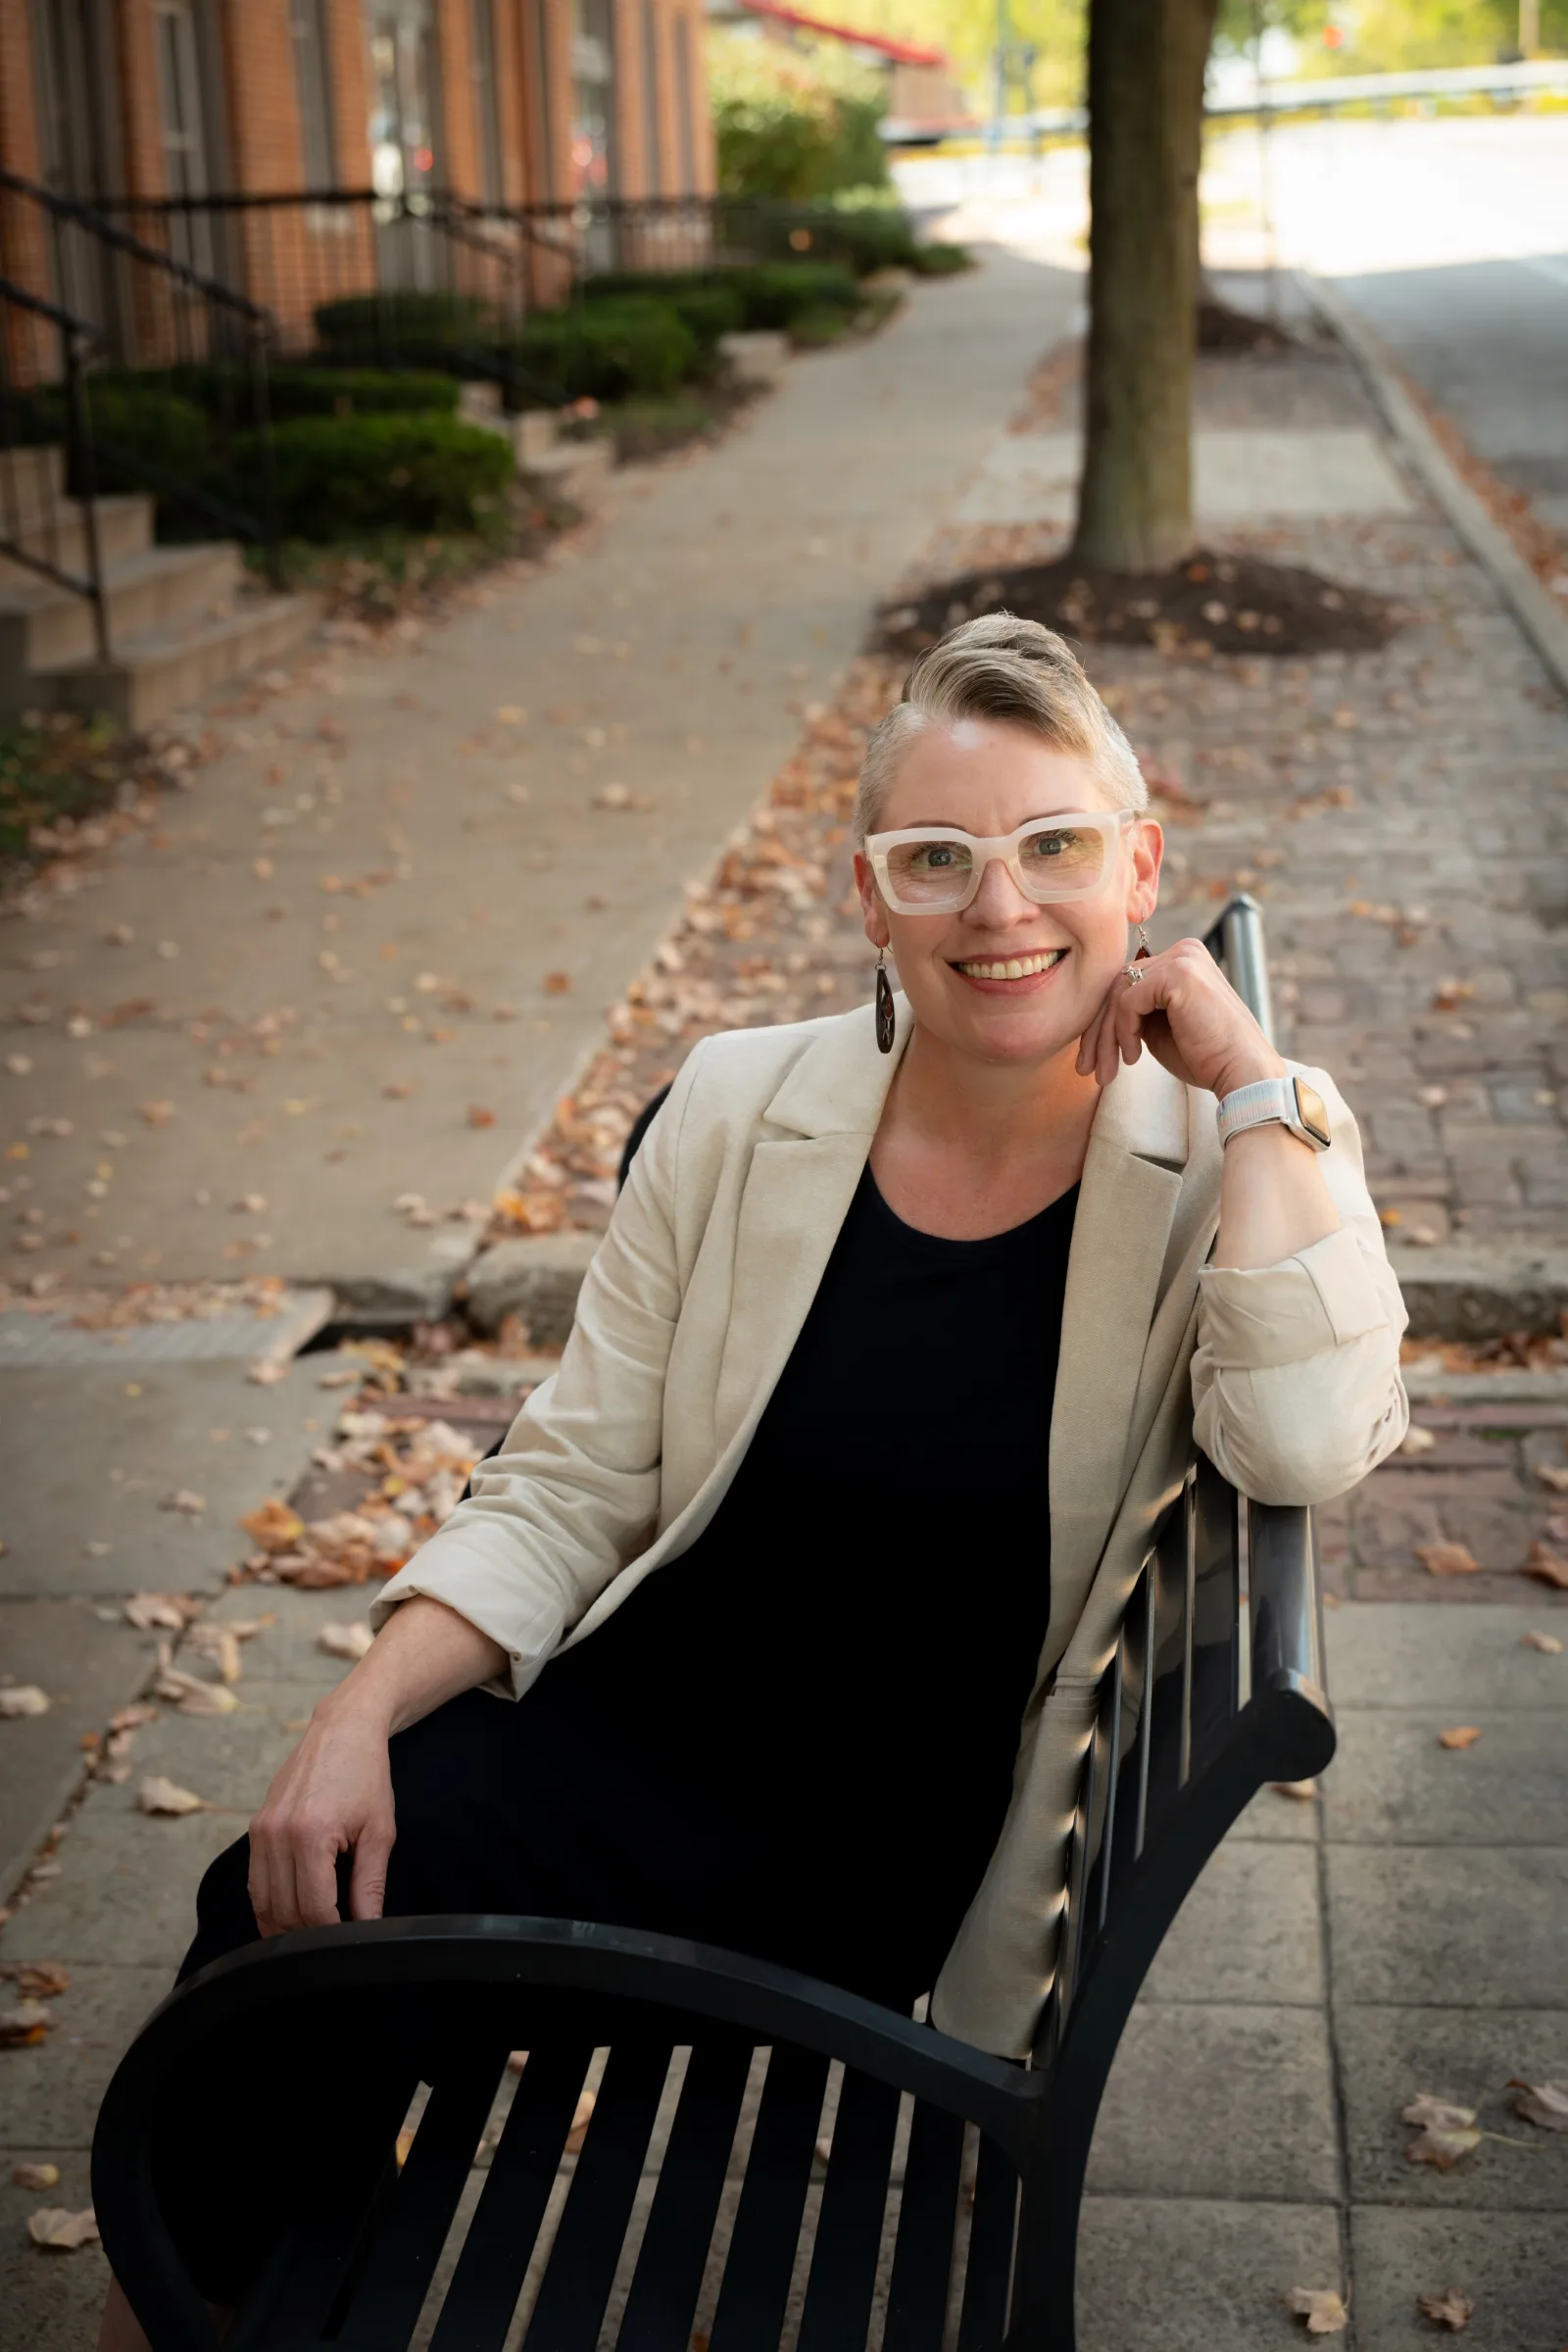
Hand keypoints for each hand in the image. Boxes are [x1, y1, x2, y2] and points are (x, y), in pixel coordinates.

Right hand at [247, 1690, 395, 1935]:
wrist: (342, 1730)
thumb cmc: (366, 1776)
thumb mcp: (379, 1832)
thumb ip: (370, 1884)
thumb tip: (368, 1928)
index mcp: (311, 1834)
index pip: (314, 1909)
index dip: (333, 1934)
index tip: (350, 1941)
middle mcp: (277, 1834)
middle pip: (284, 1911)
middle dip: (308, 1935)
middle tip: (334, 1942)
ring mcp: (260, 1831)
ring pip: (262, 1903)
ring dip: (284, 1926)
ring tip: (313, 1934)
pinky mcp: (255, 1828)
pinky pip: (255, 1882)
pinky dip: (269, 1904)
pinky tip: (289, 1914)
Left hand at [1076, 936, 1284, 1099]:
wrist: (1241, 1073)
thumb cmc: (1205, 1057)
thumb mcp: (1160, 1028)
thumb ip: (1136, 1011)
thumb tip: (1099, 1010)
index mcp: (1183, 959)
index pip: (1128, 982)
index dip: (1104, 1021)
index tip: (1093, 1059)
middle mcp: (1184, 951)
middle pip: (1118, 985)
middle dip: (1098, 1031)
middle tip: (1086, 1069)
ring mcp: (1182, 959)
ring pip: (1118, 994)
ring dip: (1106, 1037)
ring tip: (1106, 1071)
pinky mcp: (1177, 975)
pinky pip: (1128, 1002)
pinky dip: (1123, 1032)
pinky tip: (1134, 1057)